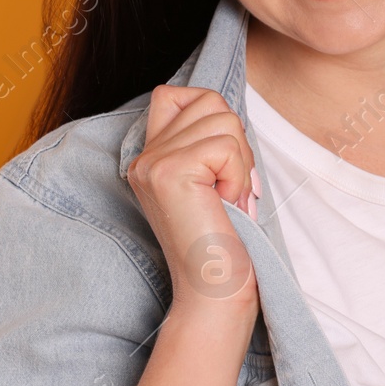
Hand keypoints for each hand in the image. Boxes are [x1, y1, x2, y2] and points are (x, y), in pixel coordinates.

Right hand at [126, 85, 260, 318]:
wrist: (215, 291)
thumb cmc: (224, 242)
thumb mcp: (212, 181)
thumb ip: (208, 144)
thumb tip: (229, 112)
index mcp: (149, 158)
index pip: (174, 94)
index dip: (210, 114)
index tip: (221, 166)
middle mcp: (143, 157)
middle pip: (210, 102)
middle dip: (237, 143)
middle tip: (230, 189)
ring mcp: (152, 163)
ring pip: (224, 119)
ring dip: (240, 163)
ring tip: (227, 200)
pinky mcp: (170, 172)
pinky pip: (227, 146)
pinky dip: (239, 177)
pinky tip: (226, 206)